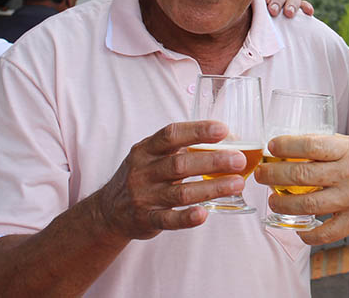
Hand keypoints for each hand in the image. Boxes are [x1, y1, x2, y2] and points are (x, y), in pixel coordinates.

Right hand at [95, 121, 246, 240]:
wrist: (109, 210)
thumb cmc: (144, 176)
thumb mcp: (154, 156)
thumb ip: (185, 148)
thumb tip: (231, 139)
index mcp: (146, 149)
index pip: (171, 135)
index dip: (198, 131)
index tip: (223, 130)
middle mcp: (143, 171)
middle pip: (180, 164)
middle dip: (213, 161)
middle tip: (239, 160)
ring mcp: (144, 196)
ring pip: (180, 192)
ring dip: (212, 188)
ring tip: (237, 184)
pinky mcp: (146, 220)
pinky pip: (168, 219)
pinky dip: (186, 218)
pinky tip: (204, 214)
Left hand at [254, 134, 348, 244]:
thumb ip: (335, 147)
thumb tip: (301, 147)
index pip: (310, 145)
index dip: (285, 146)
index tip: (271, 147)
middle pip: (300, 175)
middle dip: (273, 175)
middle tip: (261, 175)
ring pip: (306, 205)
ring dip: (282, 204)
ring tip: (273, 201)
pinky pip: (324, 232)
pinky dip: (307, 235)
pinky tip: (299, 231)